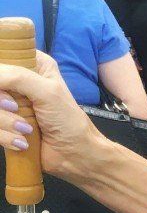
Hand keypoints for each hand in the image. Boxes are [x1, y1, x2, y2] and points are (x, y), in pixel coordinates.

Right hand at [0, 51, 97, 179]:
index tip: (5, 86)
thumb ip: (19, 77)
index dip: (1, 74)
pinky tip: (22, 142)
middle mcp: (19, 81)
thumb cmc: (67, 119)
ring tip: (26, 129)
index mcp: (34, 65)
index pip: (5, 59)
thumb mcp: (47, 92)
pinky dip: (5, 137)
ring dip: (5, 123)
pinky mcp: (5, 126)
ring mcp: (10, 105)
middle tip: (15, 109)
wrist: (73, 153)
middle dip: (1, 104)